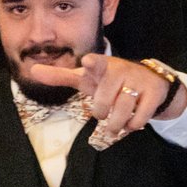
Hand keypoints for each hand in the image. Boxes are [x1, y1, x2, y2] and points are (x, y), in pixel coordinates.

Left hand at [17, 53, 173, 146]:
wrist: (151, 82)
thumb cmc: (110, 81)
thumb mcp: (86, 78)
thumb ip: (61, 76)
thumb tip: (33, 70)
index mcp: (101, 66)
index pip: (96, 63)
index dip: (91, 64)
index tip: (87, 61)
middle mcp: (119, 70)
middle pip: (104, 102)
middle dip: (102, 113)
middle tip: (106, 109)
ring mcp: (138, 81)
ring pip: (121, 112)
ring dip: (116, 123)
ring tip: (116, 120)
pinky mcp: (153, 93)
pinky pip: (138, 119)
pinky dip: (132, 125)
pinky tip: (132, 118)